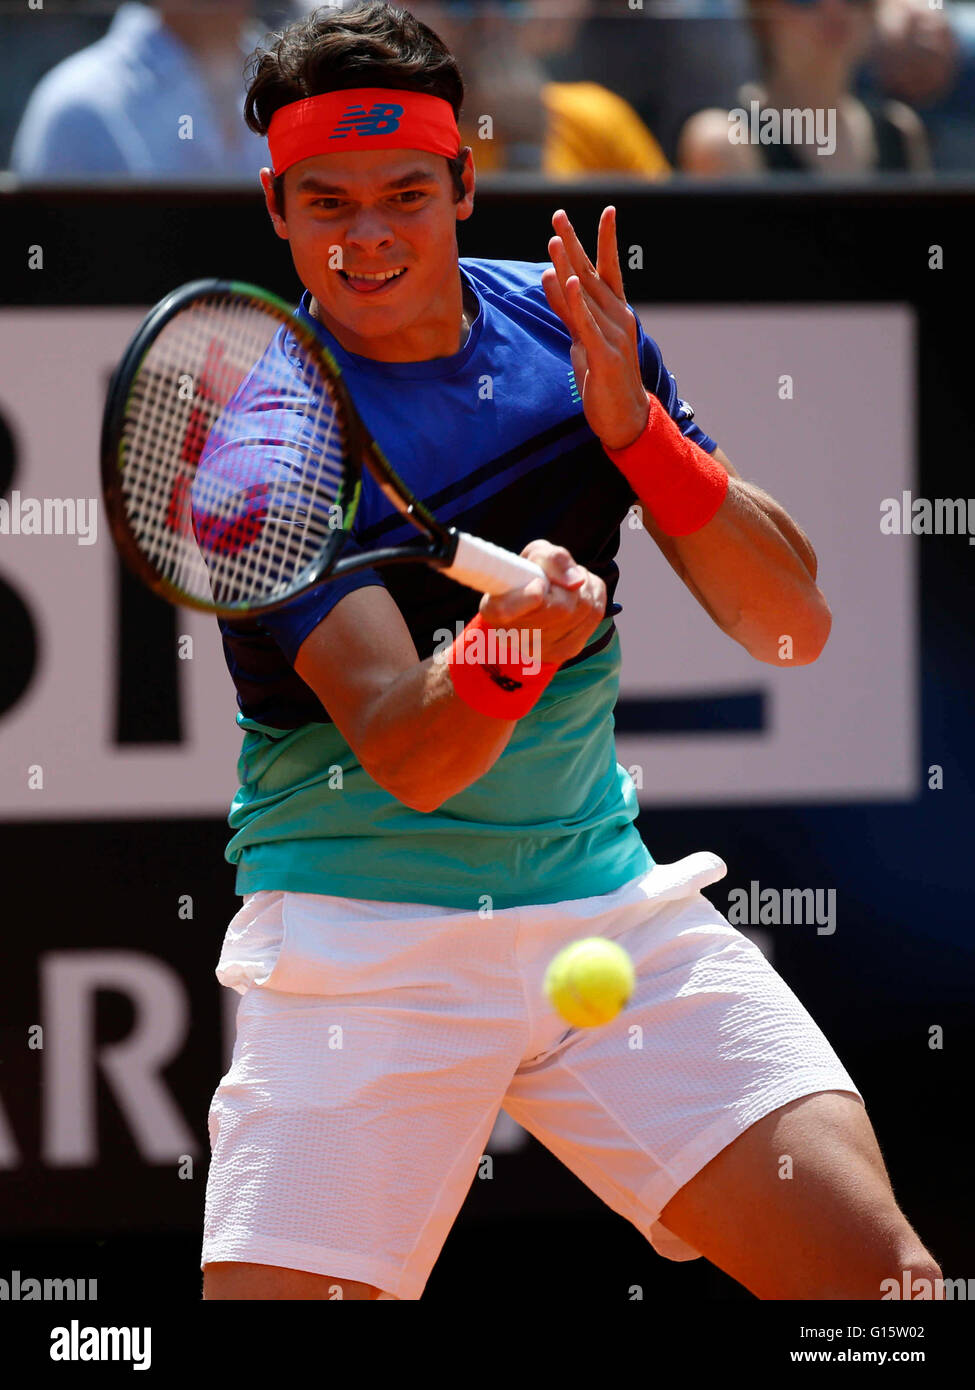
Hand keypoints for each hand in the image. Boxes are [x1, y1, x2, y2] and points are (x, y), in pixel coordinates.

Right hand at [479, 539, 605, 666]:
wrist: (534, 605)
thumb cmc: (529, 576)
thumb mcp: (532, 556)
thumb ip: (550, 558)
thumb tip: (577, 580)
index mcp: (494, 610)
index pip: (507, 612)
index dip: (528, 598)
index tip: (538, 586)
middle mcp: (514, 636)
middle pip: (560, 607)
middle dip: (567, 584)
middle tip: (557, 578)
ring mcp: (542, 649)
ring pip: (583, 609)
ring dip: (583, 587)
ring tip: (567, 583)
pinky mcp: (567, 650)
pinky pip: (595, 614)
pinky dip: (594, 594)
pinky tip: (580, 592)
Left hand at [542, 206, 649, 450]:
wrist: (625, 418)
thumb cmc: (604, 379)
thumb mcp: (582, 339)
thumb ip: (568, 310)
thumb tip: (552, 278)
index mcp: (616, 312)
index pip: (608, 269)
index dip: (606, 240)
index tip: (607, 210)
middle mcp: (619, 316)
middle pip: (591, 274)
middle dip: (574, 243)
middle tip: (558, 215)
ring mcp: (614, 334)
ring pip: (585, 295)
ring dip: (568, 266)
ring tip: (554, 241)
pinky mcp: (605, 355)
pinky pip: (586, 324)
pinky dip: (576, 302)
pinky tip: (569, 282)